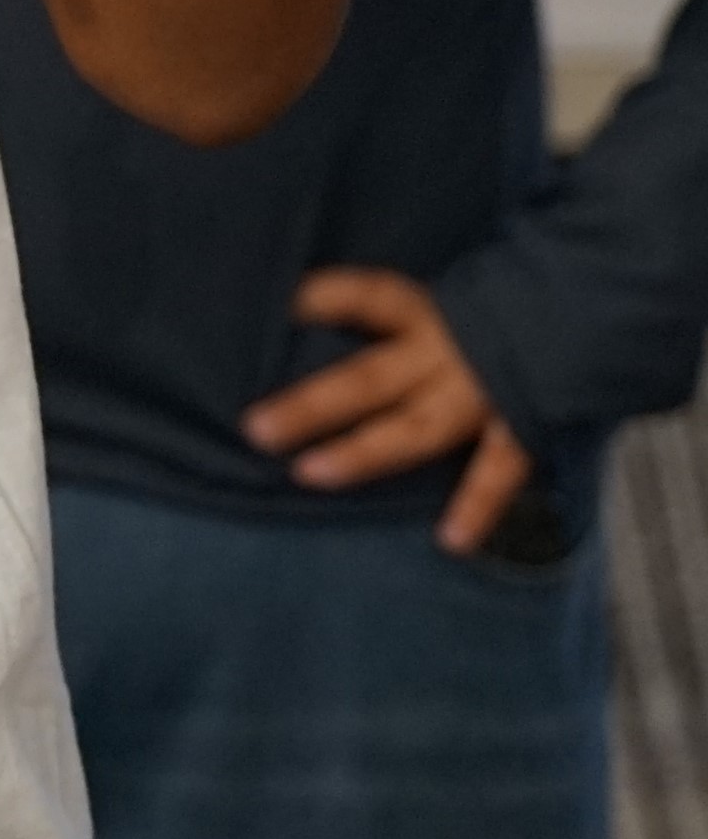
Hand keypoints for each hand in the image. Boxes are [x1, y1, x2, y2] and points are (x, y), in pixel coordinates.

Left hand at [245, 266, 535, 552]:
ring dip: (365, 453)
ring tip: (312, 474)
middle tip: (257, 429)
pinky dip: (478, 507)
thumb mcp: (433, 303)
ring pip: (416, 428)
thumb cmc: (489, 316)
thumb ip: (381, 316)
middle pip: (370, 379)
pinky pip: (498, 472)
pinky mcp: (521, 428)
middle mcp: (447, 354)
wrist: (582, 320)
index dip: (326, 298)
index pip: (370, 297)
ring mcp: (482, 395)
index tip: (281, 307)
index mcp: (424, 314)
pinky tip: (451, 541)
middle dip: (313, 405)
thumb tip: (297, 316)